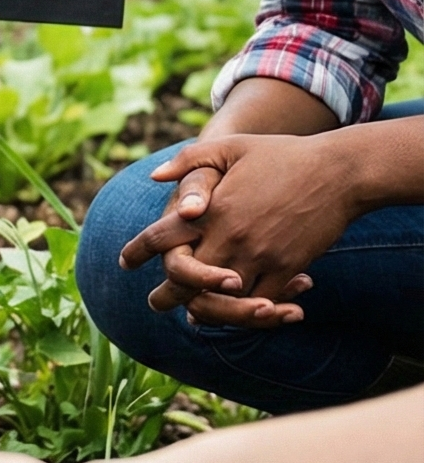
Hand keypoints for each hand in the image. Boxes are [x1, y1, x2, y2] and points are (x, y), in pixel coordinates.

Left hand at [119, 134, 352, 327]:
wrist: (338, 171)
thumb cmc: (281, 155)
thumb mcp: (230, 146)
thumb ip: (189, 161)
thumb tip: (155, 177)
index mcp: (209, 208)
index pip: (160, 237)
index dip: (137, 251)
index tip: (124, 262)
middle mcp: (228, 236)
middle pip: (185, 280)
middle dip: (167, 295)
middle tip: (156, 303)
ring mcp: (259, 256)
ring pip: (222, 299)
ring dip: (207, 310)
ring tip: (195, 315)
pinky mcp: (287, 269)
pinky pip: (260, 303)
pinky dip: (249, 311)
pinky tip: (242, 309)